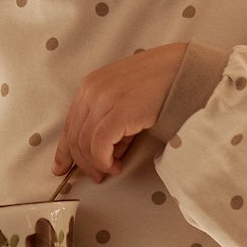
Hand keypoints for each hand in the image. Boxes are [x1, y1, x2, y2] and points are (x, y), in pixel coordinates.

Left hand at [53, 44, 185, 181]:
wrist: (184, 70)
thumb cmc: (161, 84)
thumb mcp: (127, 100)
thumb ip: (113, 123)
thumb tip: (108, 152)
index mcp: (91, 85)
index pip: (70, 123)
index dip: (65, 150)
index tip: (62, 167)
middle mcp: (92, 90)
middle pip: (74, 135)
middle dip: (82, 161)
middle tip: (96, 176)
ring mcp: (104, 99)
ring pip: (84, 143)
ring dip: (96, 163)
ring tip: (112, 169)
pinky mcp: (118, 111)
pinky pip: (99, 144)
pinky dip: (104, 159)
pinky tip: (115, 165)